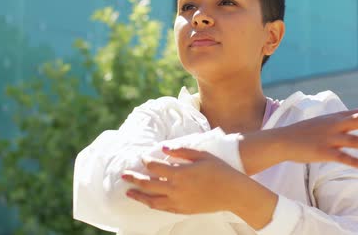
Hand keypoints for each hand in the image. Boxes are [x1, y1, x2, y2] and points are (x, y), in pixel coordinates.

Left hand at [121, 147, 277, 228]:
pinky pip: (163, 208)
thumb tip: (162, 148)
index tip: (142, 158)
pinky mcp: (183, 210)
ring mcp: (179, 201)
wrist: (233, 192)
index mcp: (180, 173)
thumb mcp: (201, 154)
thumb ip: (180, 151)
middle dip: (134, 179)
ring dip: (139, 195)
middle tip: (124, 175)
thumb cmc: (219, 170)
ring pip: (152, 200)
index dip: (146, 161)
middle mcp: (176, 189)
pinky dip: (152, 204)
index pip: (155, 167)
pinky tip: (148, 201)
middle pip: (148, 184)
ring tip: (129, 192)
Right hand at [278, 106, 357, 166]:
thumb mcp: (324, 121)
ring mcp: (328, 138)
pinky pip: (342, 157)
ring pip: (354, 141)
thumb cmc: (304, 132)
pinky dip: (355, 161)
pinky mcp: (322, 152)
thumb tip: (357, 120)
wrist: (282, 140)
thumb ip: (340, 120)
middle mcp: (334, 125)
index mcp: (336, 116)